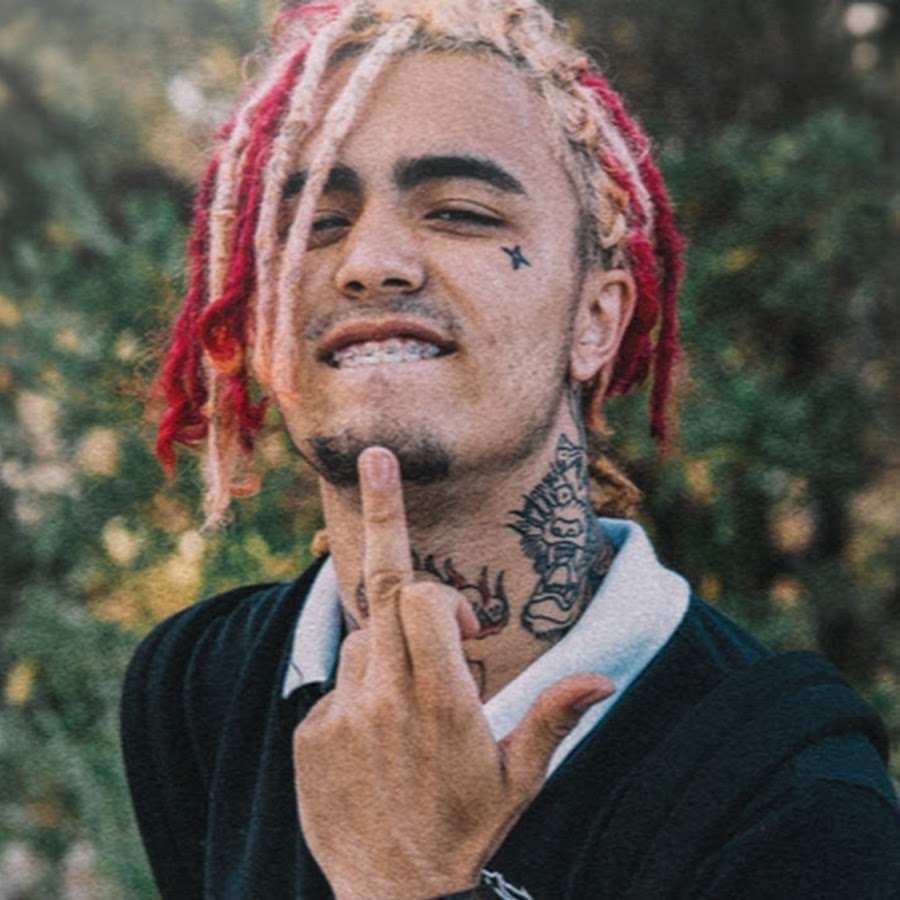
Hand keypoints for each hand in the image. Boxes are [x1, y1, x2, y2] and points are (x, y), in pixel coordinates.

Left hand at [292, 447, 613, 899]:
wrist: (393, 899)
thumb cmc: (467, 833)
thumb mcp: (520, 782)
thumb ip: (553, 718)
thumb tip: (602, 679)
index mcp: (445, 703)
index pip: (422, 597)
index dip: (444, 595)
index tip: (468, 629)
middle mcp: (387, 699)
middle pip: (381, 588)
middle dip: (383, 519)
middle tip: (376, 456)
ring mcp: (341, 715)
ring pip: (360, 639)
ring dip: (387, 645)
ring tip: (411, 700)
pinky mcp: (309, 735)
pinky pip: (334, 686)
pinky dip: (358, 691)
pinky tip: (375, 742)